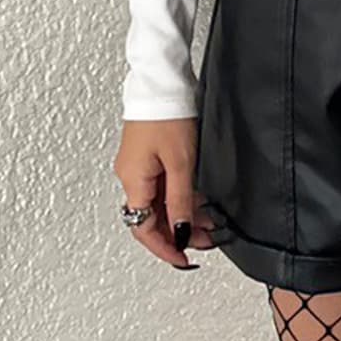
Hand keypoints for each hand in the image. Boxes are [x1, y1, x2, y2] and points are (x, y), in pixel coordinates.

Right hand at [113, 118, 218, 271]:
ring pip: (159, 203)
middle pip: (152, 218)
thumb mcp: (180, 163)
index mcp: (133, 180)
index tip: (184, 259)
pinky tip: (199, 201)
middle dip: (179, 233)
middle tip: (206, 241)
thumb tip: (179, 230)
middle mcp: (131, 176)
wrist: (162, 82)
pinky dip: (180, 198)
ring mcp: (139, 166)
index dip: (165, 247)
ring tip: (209, 223)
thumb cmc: (167, 115)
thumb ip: (180, 200)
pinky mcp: (148, 156)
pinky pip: (162, 187)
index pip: (144, 228)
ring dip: (182, 216)